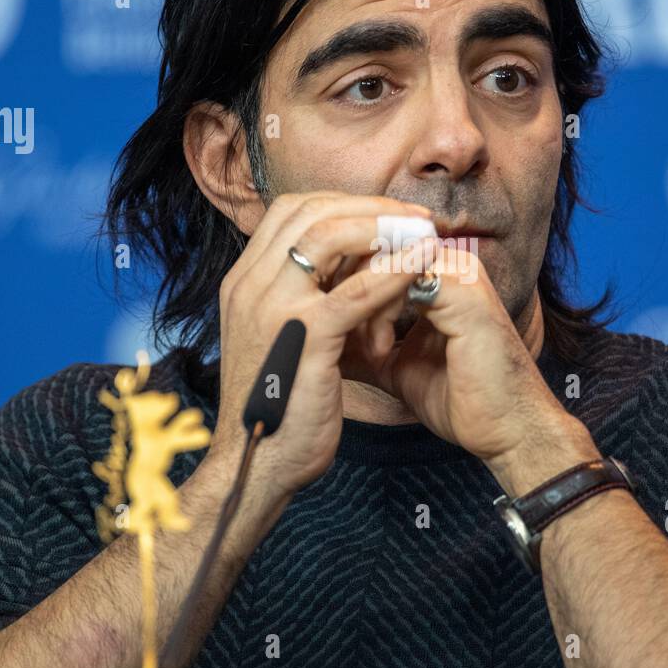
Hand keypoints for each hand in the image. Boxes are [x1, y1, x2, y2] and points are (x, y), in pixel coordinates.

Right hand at [212, 191, 433, 499]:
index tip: (384, 213)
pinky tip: (423, 266)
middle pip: (311, 211)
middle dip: (369, 206)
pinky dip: (394, 271)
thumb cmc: (279, 406)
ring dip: (383, 226)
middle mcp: (250, 284)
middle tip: (415, 215)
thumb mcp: (281, 340)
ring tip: (424, 231)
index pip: (289, 211)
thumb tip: (346, 271)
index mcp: (243, 281)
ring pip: (330, 236)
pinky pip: (356, 289)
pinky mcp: (306, 336)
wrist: (258, 464)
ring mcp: (274, 306)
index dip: (342, 203)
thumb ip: (303, 300)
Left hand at [341, 240, 593, 476]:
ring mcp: (463, 274)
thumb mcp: (394, 364)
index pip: (374, 249)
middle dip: (346, 289)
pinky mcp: (467, 294)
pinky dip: (381, 313)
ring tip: (369, 349)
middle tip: (336, 331)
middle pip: (376, 247)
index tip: (324, 320)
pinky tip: (378, 349)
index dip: (341, 280)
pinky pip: (405, 280)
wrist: (506, 430)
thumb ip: (362, 338)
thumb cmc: (459, 398)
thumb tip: (317, 333)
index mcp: (437, 271)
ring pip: (385, 261)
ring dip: (362, 302)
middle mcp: (452, 262)